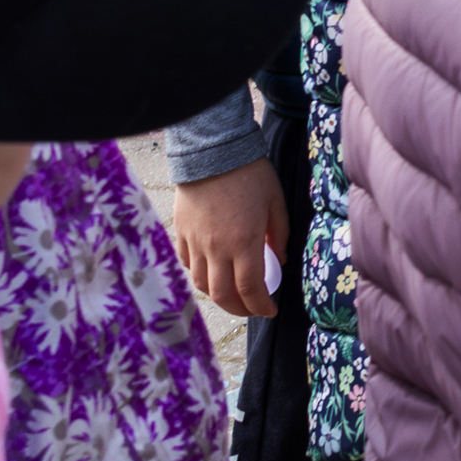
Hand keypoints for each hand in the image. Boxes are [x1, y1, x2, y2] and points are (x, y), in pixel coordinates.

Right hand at [170, 160, 285, 317]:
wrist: (212, 150)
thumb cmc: (251, 174)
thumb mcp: (276, 203)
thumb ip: (281, 235)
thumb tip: (280, 261)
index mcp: (244, 243)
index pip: (250, 289)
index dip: (261, 306)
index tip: (270, 310)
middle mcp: (215, 248)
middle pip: (222, 295)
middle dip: (240, 309)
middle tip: (252, 308)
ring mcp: (194, 241)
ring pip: (201, 283)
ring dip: (218, 295)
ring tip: (233, 293)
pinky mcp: (180, 232)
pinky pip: (186, 263)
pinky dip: (199, 273)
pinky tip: (212, 271)